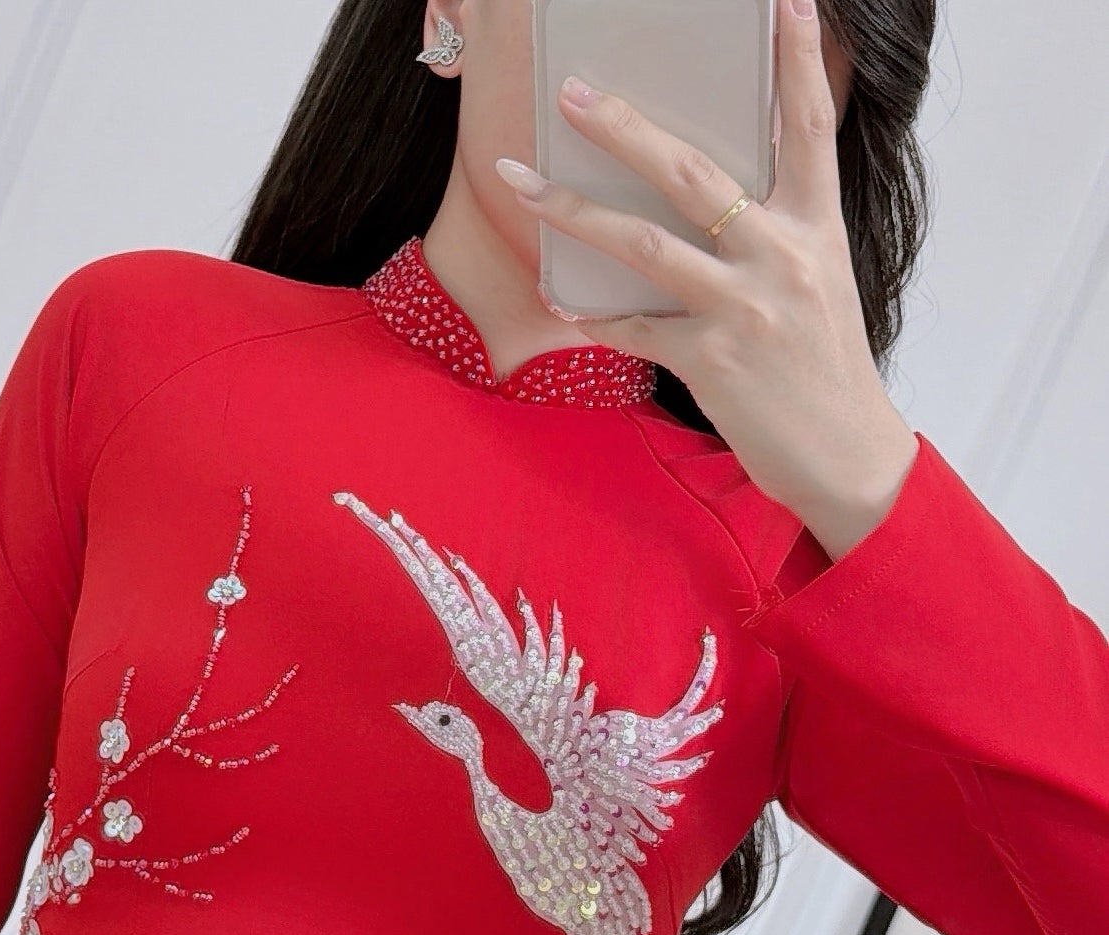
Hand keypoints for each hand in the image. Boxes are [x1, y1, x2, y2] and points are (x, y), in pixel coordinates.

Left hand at [495, 0, 917, 559]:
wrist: (847, 455)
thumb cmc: (823, 369)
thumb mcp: (819, 281)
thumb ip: (777, 233)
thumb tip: (719, 198)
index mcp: (815, 227)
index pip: (809, 126)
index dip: (797, 61)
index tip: (786, 2)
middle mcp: (781, 256)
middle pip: (692, 172)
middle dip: (626, 128)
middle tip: (575, 92)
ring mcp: (744, 308)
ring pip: (645, 244)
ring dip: (575, 212)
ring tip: (522, 183)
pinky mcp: (712, 361)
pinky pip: (636, 329)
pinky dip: (595, 319)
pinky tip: (561, 309)